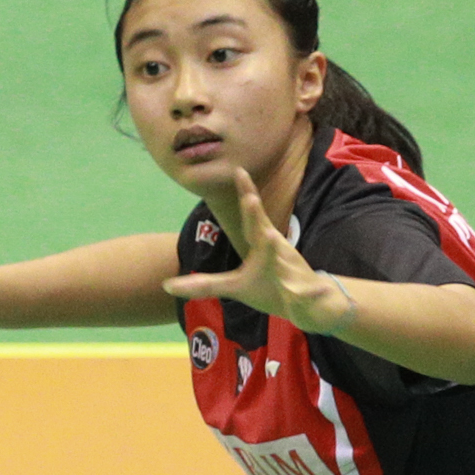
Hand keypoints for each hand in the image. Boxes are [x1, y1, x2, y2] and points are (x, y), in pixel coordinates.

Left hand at [162, 168, 355, 335]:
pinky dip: (305, 293)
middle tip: (248, 198)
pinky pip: (304, 293)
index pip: (251, 217)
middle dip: (256, 215)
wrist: (308, 303)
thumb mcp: (234, 285)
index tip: (239, 171)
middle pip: (265, 230)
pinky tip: (303, 293)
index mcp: (262, 245)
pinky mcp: (302, 291)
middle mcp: (277, 252)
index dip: (245, 194)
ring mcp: (290, 271)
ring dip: (278, 251)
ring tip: (272, 239)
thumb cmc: (271, 287)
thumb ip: (203, 284)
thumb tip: (166, 286)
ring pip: (284, 260)